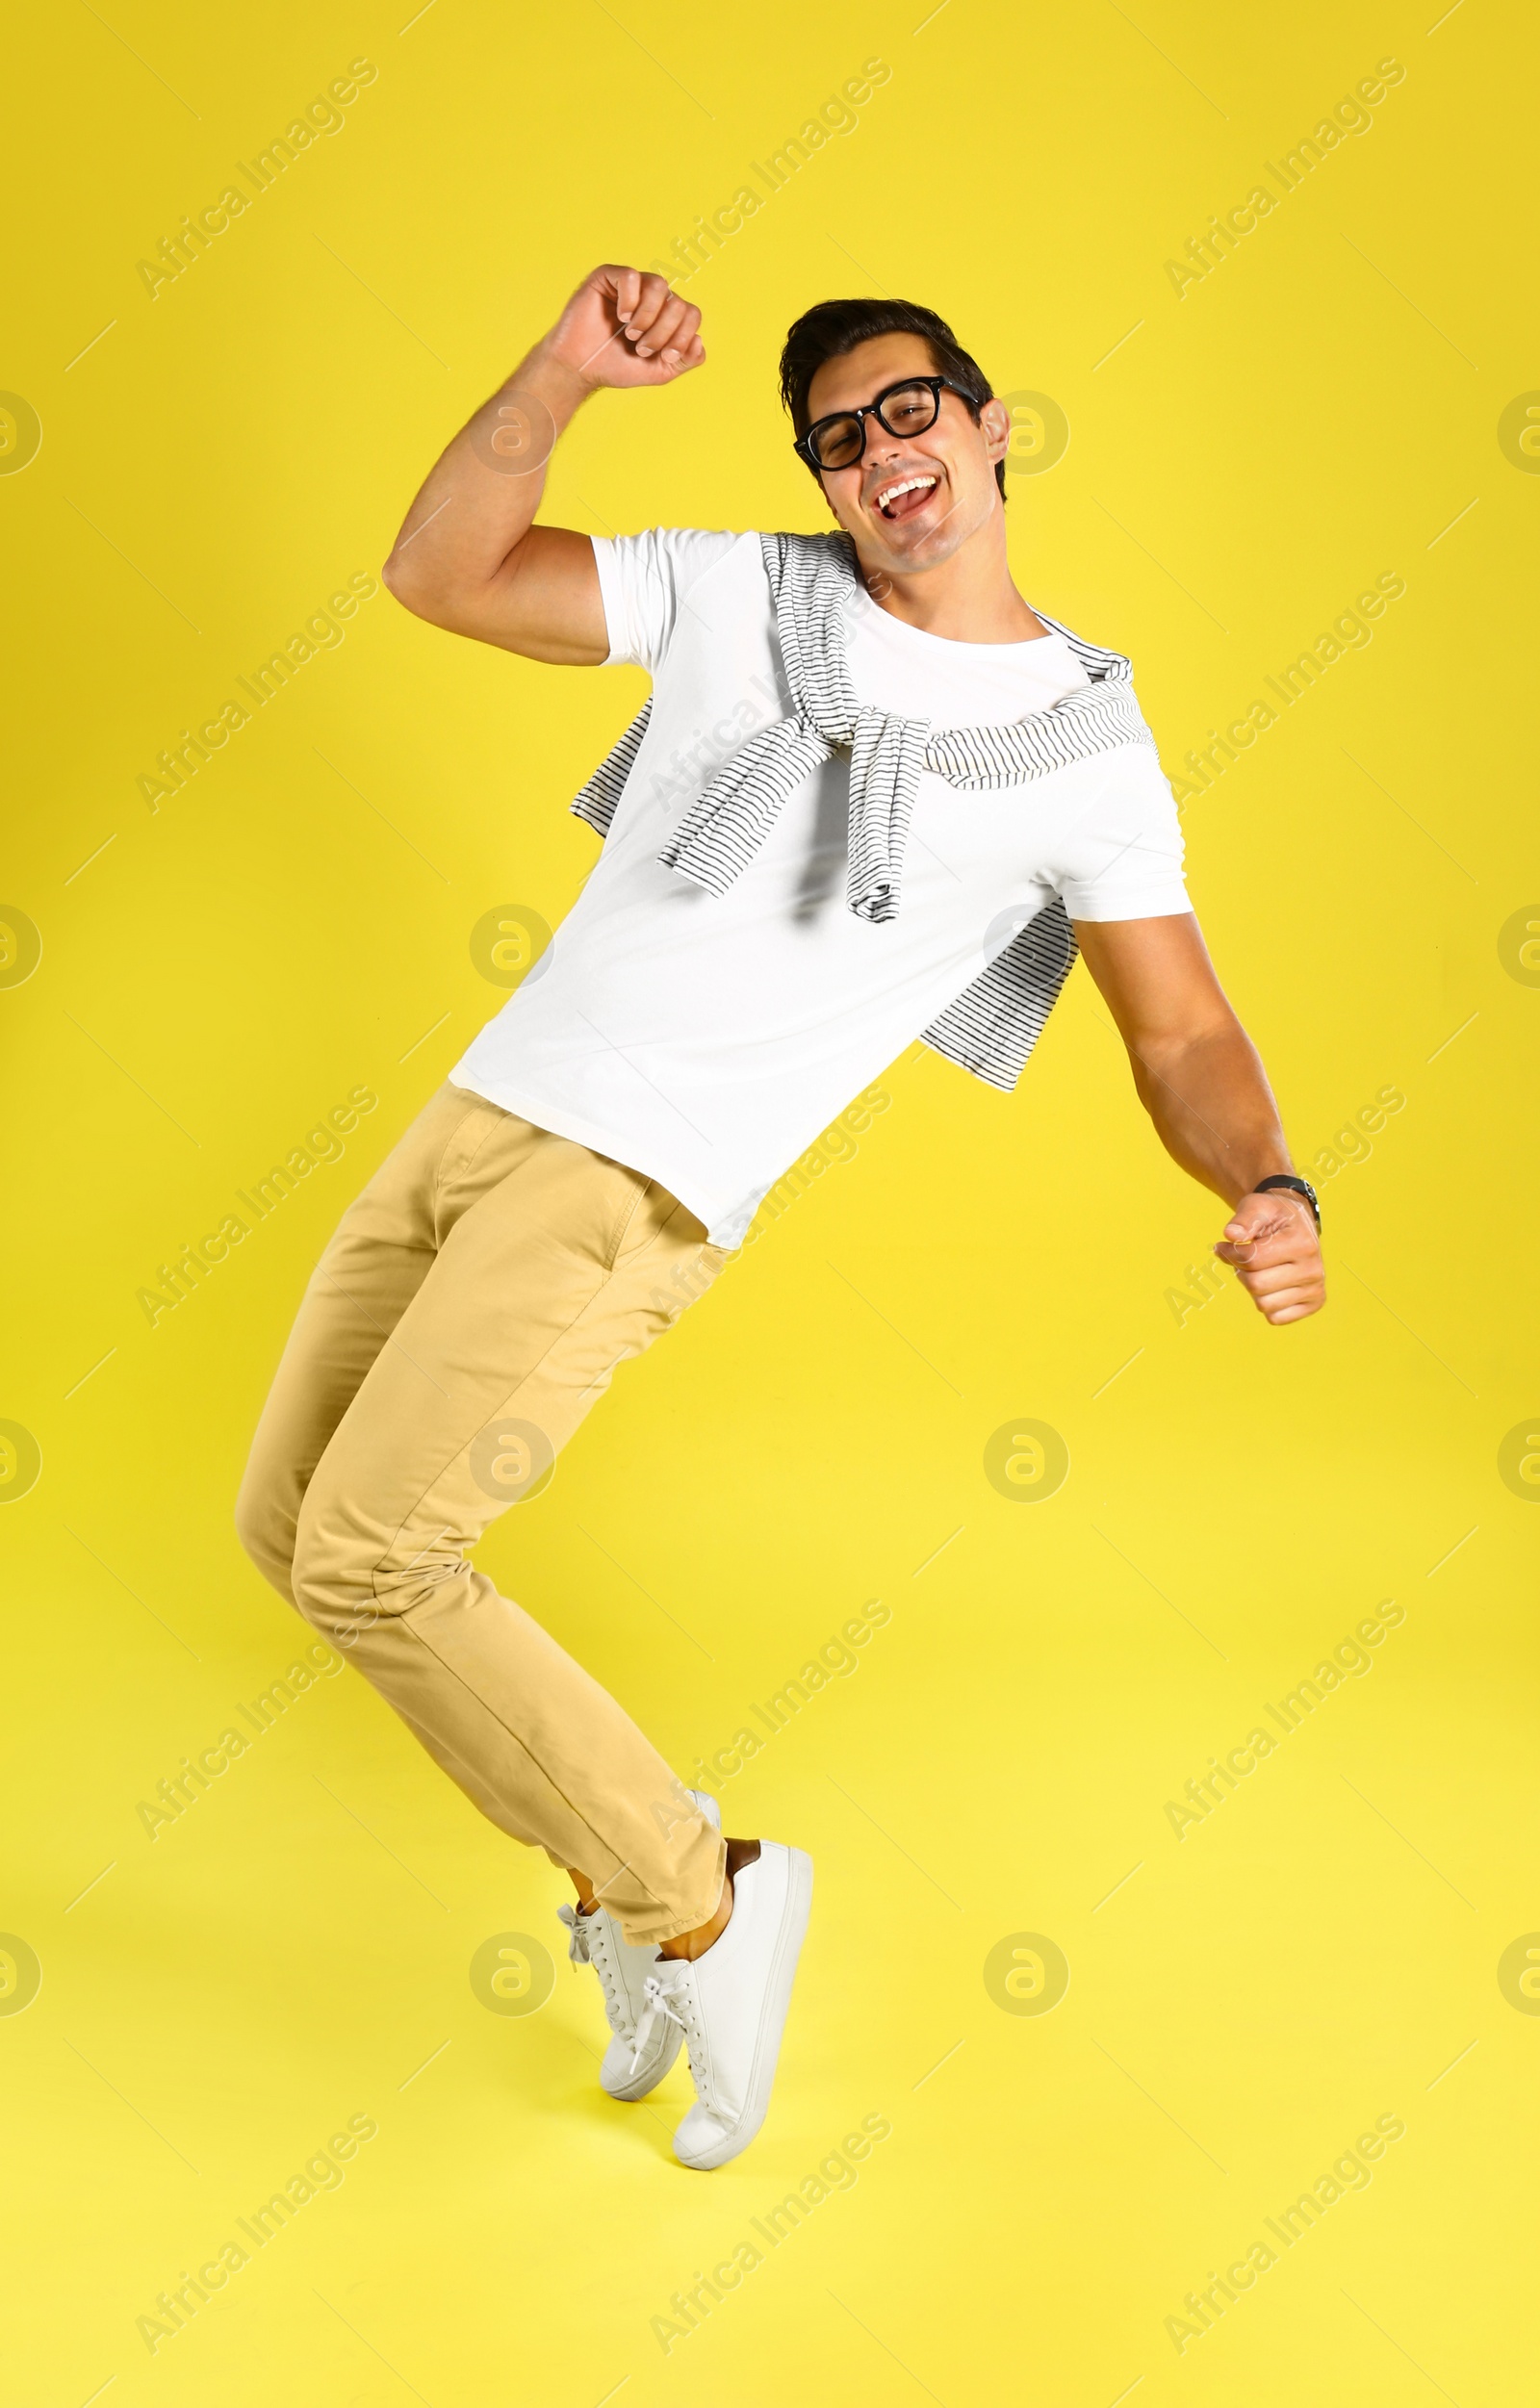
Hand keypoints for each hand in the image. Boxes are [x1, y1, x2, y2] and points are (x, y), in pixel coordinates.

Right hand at [544, 264, 704, 393]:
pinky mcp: (608, 277)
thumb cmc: (616, 367)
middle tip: (641, 348)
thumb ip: (686, 360)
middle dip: (663, 332)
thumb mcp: (659, 371)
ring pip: (659, 285)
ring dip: (648, 317)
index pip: (692, 314)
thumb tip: (699, 341)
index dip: (683, 337)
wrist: (580, 368)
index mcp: (666, 315)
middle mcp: (651, 296)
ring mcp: (631, 285)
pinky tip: (620, 316)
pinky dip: (629, 301)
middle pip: (677, 302)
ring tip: (631, 334)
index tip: (665, 356)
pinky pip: (631, 276)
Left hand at [1213, 1191, 1324, 1325]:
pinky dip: (1266, 1304)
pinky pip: (1275, 1318)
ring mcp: (1316, 1289)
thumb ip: (1244, 1219)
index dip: (1230, 1253)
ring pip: (1264, 1305)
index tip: (1224, 1245)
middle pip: (1256, 1285)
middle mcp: (1314, 1269)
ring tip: (1261, 1270)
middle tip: (1246, 1259)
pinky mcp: (1313, 1304)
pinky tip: (1272, 1284)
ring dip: (1253, 1289)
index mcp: (1303, 1243)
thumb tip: (1231, 1234)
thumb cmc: (1274, 1216)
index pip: (1252, 1260)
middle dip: (1241, 1271)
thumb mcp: (1258, 1206)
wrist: (1297, 1223)